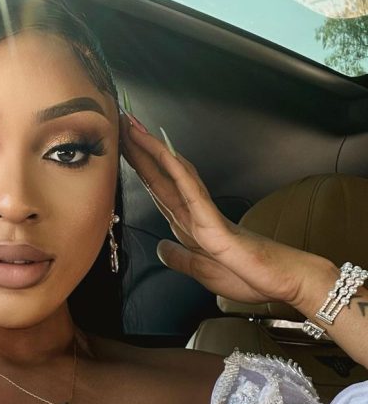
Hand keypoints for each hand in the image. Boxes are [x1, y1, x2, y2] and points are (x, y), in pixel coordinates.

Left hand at [118, 113, 316, 306]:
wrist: (284, 281)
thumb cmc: (249, 274)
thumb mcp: (202, 272)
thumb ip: (180, 258)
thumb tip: (161, 248)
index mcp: (189, 225)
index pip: (158, 189)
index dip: (139, 168)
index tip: (121, 147)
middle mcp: (194, 213)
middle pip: (161, 175)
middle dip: (138, 150)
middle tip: (120, 121)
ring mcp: (204, 215)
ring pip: (174, 175)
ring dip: (153, 151)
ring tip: (134, 128)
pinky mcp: (215, 225)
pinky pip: (193, 193)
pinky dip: (178, 172)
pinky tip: (164, 155)